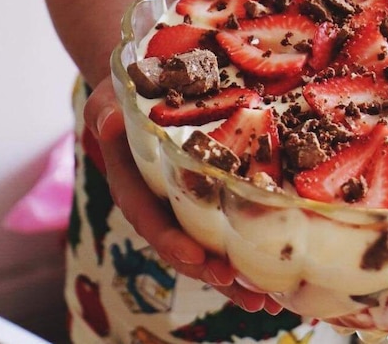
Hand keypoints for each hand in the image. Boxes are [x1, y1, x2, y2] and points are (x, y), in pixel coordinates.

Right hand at [84, 78, 281, 313]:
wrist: (150, 85)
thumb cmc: (130, 90)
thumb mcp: (111, 97)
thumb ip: (106, 112)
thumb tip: (110, 123)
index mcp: (133, 184)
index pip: (149, 218)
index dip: (171, 240)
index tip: (196, 255)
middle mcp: (161, 204)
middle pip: (184, 247)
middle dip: (213, 272)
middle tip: (247, 293)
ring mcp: (186, 208)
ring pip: (209, 250)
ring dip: (237, 280)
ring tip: (269, 302)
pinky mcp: (212, 201)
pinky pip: (229, 233)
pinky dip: (251, 257)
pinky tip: (280, 282)